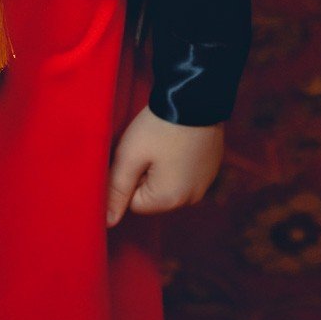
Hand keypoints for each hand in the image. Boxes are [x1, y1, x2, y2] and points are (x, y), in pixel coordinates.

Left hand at [106, 105, 224, 225]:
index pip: (134, 203)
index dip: (129, 177)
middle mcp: (191, 199)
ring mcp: (205, 183)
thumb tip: (107, 222)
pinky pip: (186, 172)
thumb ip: (117, 190)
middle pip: (153, 196)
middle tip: (147, 145)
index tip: (134, 154)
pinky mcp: (212, 167)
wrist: (196, 97)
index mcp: (169, 200)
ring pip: (169, 184)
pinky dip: (178, 160)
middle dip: (145, 174)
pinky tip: (177, 139)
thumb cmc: (159, 126)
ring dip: (162, 167)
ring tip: (163, 141)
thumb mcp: (130, 155)